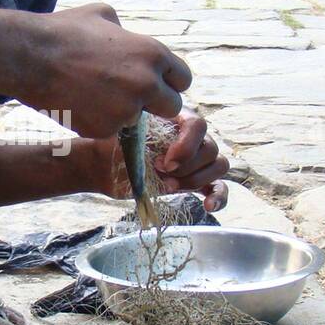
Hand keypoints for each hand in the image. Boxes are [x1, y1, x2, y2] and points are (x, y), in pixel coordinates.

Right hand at [23, 4, 192, 137]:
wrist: (30, 57)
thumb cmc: (64, 31)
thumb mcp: (102, 14)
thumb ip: (125, 31)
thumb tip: (128, 36)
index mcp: (153, 53)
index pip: (183, 79)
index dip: (168, 82)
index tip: (155, 84)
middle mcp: (146, 84)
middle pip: (171, 106)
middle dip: (154, 104)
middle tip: (130, 97)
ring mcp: (127, 109)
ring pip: (139, 121)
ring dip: (124, 114)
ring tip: (95, 97)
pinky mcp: (105, 129)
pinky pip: (112, 131)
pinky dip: (100, 123)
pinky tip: (80, 106)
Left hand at [91, 108, 229, 212]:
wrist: (104, 165)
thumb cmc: (114, 146)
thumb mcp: (127, 136)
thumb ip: (147, 136)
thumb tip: (160, 148)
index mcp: (176, 118)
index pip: (198, 125)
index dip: (186, 146)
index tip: (163, 163)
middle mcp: (191, 136)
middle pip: (210, 149)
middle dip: (186, 167)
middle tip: (159, 172)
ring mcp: (195, 159)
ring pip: (218, 165)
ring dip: (195, 180)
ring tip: (167, 186)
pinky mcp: (193, 181)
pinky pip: (218, 187)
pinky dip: (219, 197)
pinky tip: (209, 206)